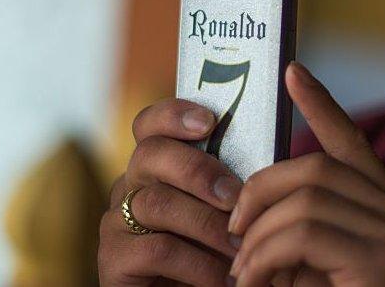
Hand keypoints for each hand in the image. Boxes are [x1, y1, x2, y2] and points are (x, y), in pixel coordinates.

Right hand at [98, 98, 241, 285]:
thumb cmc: (214, 255)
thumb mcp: (224, 214)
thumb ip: (234, 186)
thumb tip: (272, 162)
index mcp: (156, 167)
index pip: (150, 125)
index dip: (174, 114)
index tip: (209, 120)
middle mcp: (130, 187)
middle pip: (150, 154)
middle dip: (198, 170)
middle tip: (235, 196)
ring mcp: (116, 222)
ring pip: (157, 203)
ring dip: (206, 224)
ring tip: (241, 245)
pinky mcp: (113, 260)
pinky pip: (156, 250)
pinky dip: (198, 264)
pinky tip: (224, 278)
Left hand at [228, 62, 384, 286]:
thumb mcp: (325, 269)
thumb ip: (304, 234)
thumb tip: (250, 210)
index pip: (354, 145)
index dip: (321, 106)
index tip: (292, 72)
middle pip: (317, 167)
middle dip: (260, 193)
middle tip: (232, 232)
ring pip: (305, 198)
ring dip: (258, 236)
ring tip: (242, 273)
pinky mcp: (383, 261)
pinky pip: (303, 234)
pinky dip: (264, 258)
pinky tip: (253, 283)